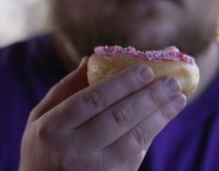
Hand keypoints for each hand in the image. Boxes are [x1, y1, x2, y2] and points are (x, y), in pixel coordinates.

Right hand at [19, 58, 185, 170]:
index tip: (146, 69)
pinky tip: (163, 117)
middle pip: (119, 117)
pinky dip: (152, 133)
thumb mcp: (41, 117)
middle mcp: (73, 150)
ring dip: (160, 115)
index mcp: (52, 128)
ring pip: (135, 137)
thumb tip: (90, 60)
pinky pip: (137, 154)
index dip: (122, 83)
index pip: (93, 99)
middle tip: (171, 81)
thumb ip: (64, 89)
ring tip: (178, 98)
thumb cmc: (43, 148)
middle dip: (149, 96)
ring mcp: (94, 170)